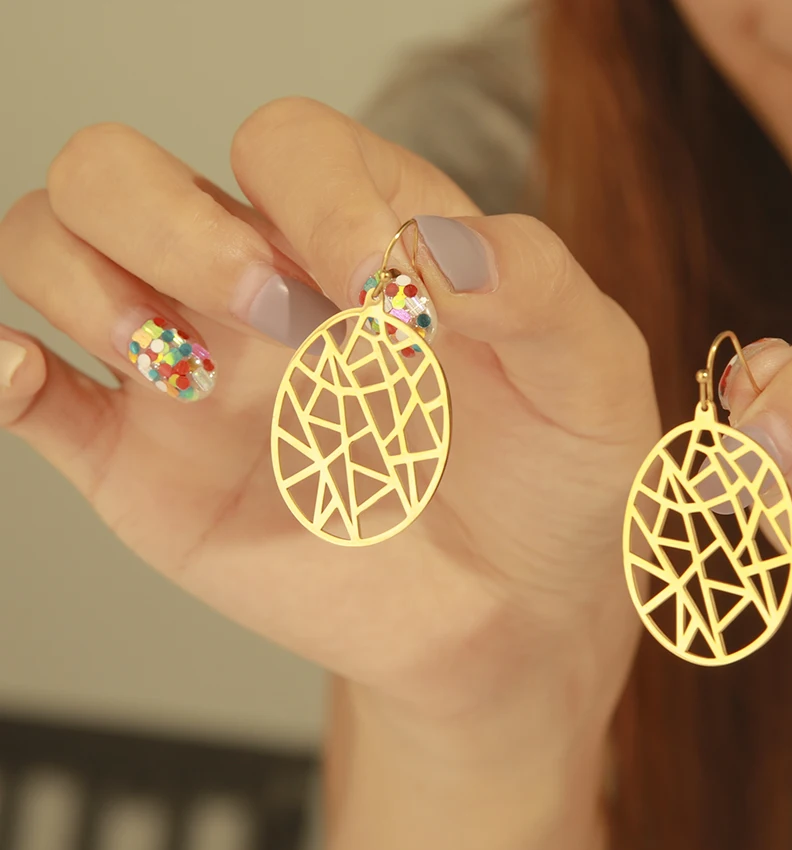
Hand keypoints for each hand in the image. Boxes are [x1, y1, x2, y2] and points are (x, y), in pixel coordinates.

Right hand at [0, 98, 658, 758]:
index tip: (387, 298)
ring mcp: (195, 374)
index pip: (291, 146)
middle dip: (177, 222)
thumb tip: (441, 246)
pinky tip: (26, 380)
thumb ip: (537, 286)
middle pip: (126, 171)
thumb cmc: (556, 486)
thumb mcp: (591, 377)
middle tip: (271, 317)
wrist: (516, 620)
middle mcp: (259, 287)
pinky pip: (36, 396)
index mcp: (364, 240)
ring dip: (87, 281)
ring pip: (50, 247)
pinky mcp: (149, 470)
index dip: (320, 196)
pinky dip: (4, 372)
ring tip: (190, 370)